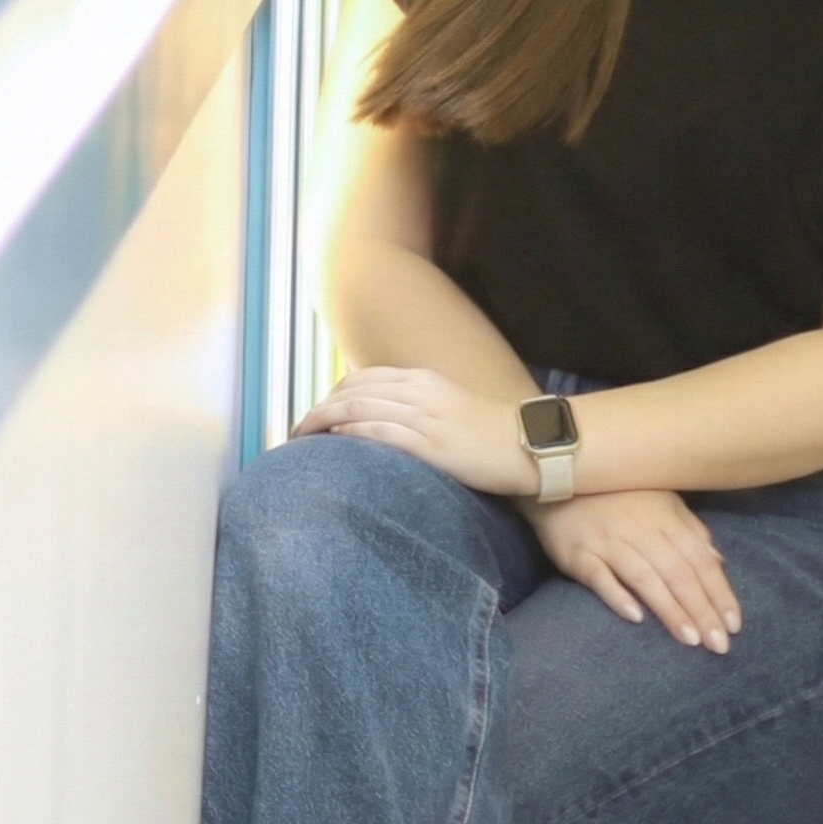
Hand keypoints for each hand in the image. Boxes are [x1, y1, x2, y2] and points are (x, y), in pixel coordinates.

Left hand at [292, 365, 534, 496]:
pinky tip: (332, 444)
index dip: (331, 396)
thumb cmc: (490, 433)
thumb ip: (418, 407)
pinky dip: (349, 434)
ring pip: (357, 408)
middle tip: (295, 433)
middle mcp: (419, 392)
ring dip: (321, 422)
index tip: (313, 417)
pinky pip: (377, 432)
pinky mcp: (428, 443)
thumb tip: (384, 422)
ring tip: (299, 442)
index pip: (362, 379)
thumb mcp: (450, 407)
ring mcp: (423, 416)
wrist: (528, 444)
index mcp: (424, 380)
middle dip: (317, 410)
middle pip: (352, 392)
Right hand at [525, 489, 741, 650]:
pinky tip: (636, 618)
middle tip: (719, 644)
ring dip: (670, 609)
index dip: (718, 591)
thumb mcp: (661, 501)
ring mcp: (608, 541)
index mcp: (665, 516)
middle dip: (702, 609)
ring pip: (645, 577)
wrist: (563, 477)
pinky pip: (599, 576)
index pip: (698, 558)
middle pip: (677, 572)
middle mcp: (641, 528)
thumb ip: (689, 529)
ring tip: (691, 639)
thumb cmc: (619, 493)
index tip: (734, 624)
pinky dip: (618, 595)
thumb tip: (717, 561)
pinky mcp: (578, 554)